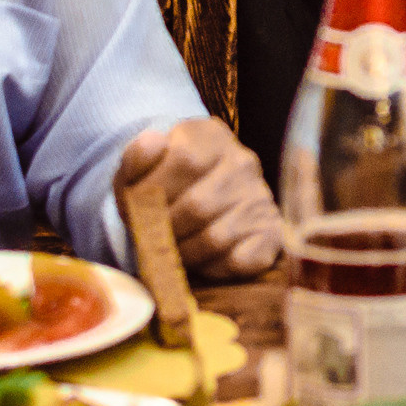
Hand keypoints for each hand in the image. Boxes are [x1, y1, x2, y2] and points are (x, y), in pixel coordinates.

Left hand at [117, 118, 281, 278]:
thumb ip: (137, 156)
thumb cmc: (163, 183)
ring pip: (215, 238)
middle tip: (149, 237)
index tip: (134, 207)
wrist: (196, 197)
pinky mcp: (270, 233)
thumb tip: (153, 144)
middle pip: (197, 206)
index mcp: (211, 137)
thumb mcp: (141, 165)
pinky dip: (213, 268)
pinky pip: (240, 260)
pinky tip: (201, 260)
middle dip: (164, 229)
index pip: (185, 159)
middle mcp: (242, 163)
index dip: (153, 190)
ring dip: (183, 253)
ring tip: (170, 249)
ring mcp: (260, 198)